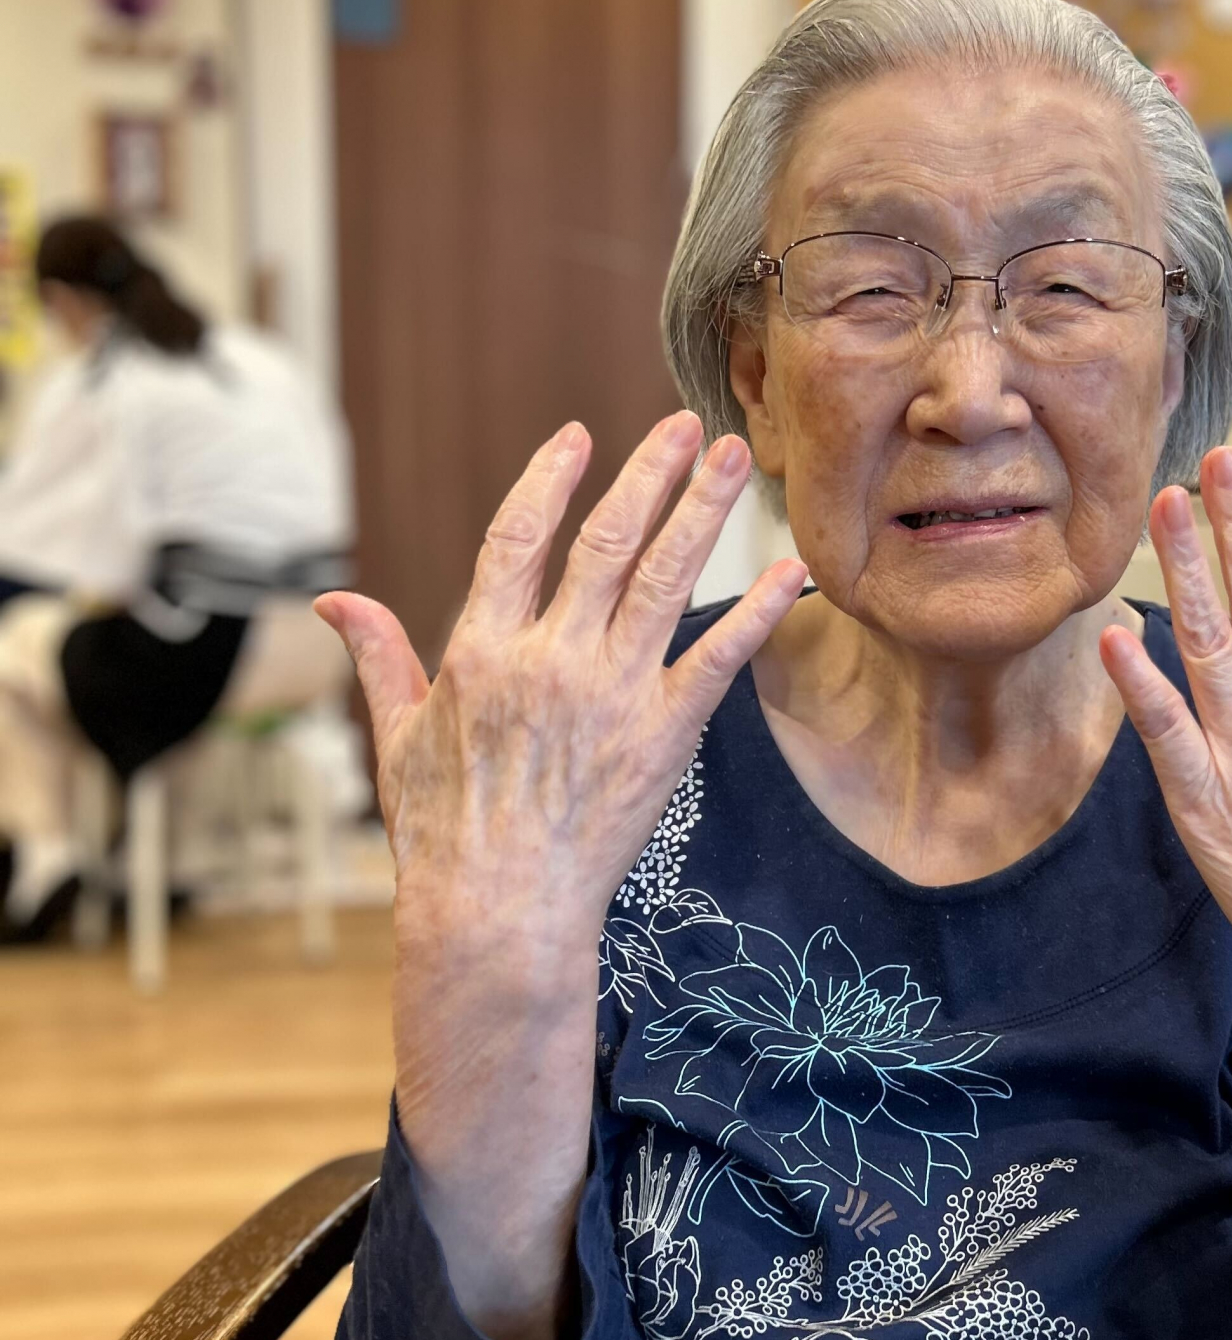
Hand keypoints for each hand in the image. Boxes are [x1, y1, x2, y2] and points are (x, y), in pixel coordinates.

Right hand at [316, 412, 805, 1339]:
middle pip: (608, 543)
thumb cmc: (442, 834)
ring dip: (705, 513)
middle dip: (651, 476)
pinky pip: (717, 659)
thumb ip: (381, 660)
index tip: (581, 435)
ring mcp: (610, 694)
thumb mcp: (397, 740)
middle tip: (691, 425)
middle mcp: (550, 659)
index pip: (518, 539)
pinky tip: (790, 571)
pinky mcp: (662, 736)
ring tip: (740, 460)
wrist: (498, 914)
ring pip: (665, 580)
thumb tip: (333, 601)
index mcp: (480, 652)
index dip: (551, 481)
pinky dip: (757, 611)